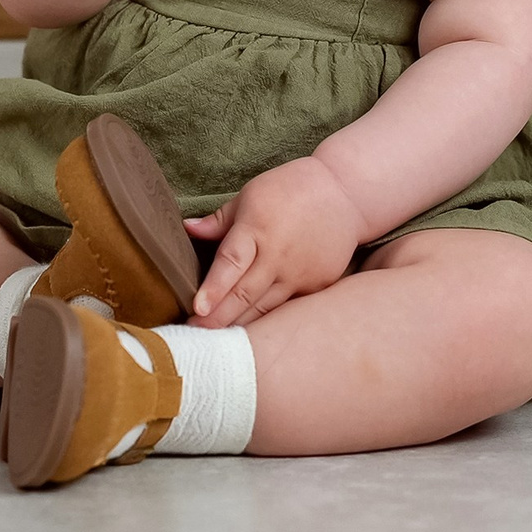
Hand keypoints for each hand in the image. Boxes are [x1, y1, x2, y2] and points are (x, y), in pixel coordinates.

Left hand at [183, 157, 365, 327]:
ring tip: (214, 342)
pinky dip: (268, 321)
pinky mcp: (317, 285)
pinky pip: (287, 308)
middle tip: (193, 335)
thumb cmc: (292, 189)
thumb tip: (186, 228)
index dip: (214, 288)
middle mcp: (279, 255)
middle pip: (244, 294)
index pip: (231, 262)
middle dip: (217, 319)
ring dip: (240, 326)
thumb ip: (219, 220)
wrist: (345, 194)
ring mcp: (300, 274)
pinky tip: (250, 334)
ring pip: (265, 309)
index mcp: (257, 228)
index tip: (197, 309)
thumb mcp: (251, 195)